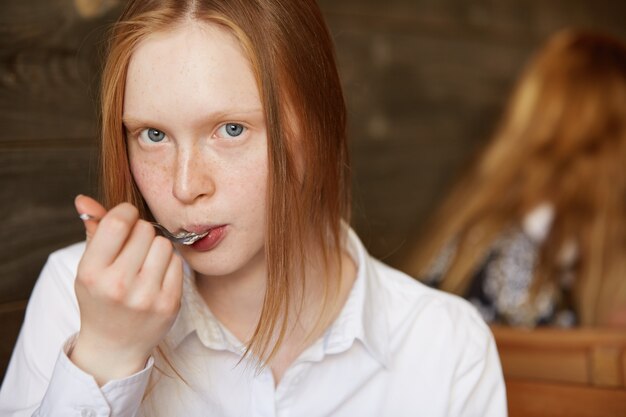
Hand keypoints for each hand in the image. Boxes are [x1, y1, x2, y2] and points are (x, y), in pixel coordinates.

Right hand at [71, 195, 182, 384]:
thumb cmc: (101, 297)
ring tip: (145, 262)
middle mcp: (118, 286)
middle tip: (134, 248)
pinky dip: (169, 265)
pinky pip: (178, 263)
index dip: (126, 212)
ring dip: (157, 247)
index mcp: (91, 273)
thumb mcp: (89, 266)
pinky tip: (156, 277)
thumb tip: (84, 198)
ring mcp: (146, 297)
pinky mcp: (169, 305)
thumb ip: (93, 230)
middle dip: (141, 233)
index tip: (126, 218)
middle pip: (145, 230)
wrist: (114, 345)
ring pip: (165, 244)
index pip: (118, 222)